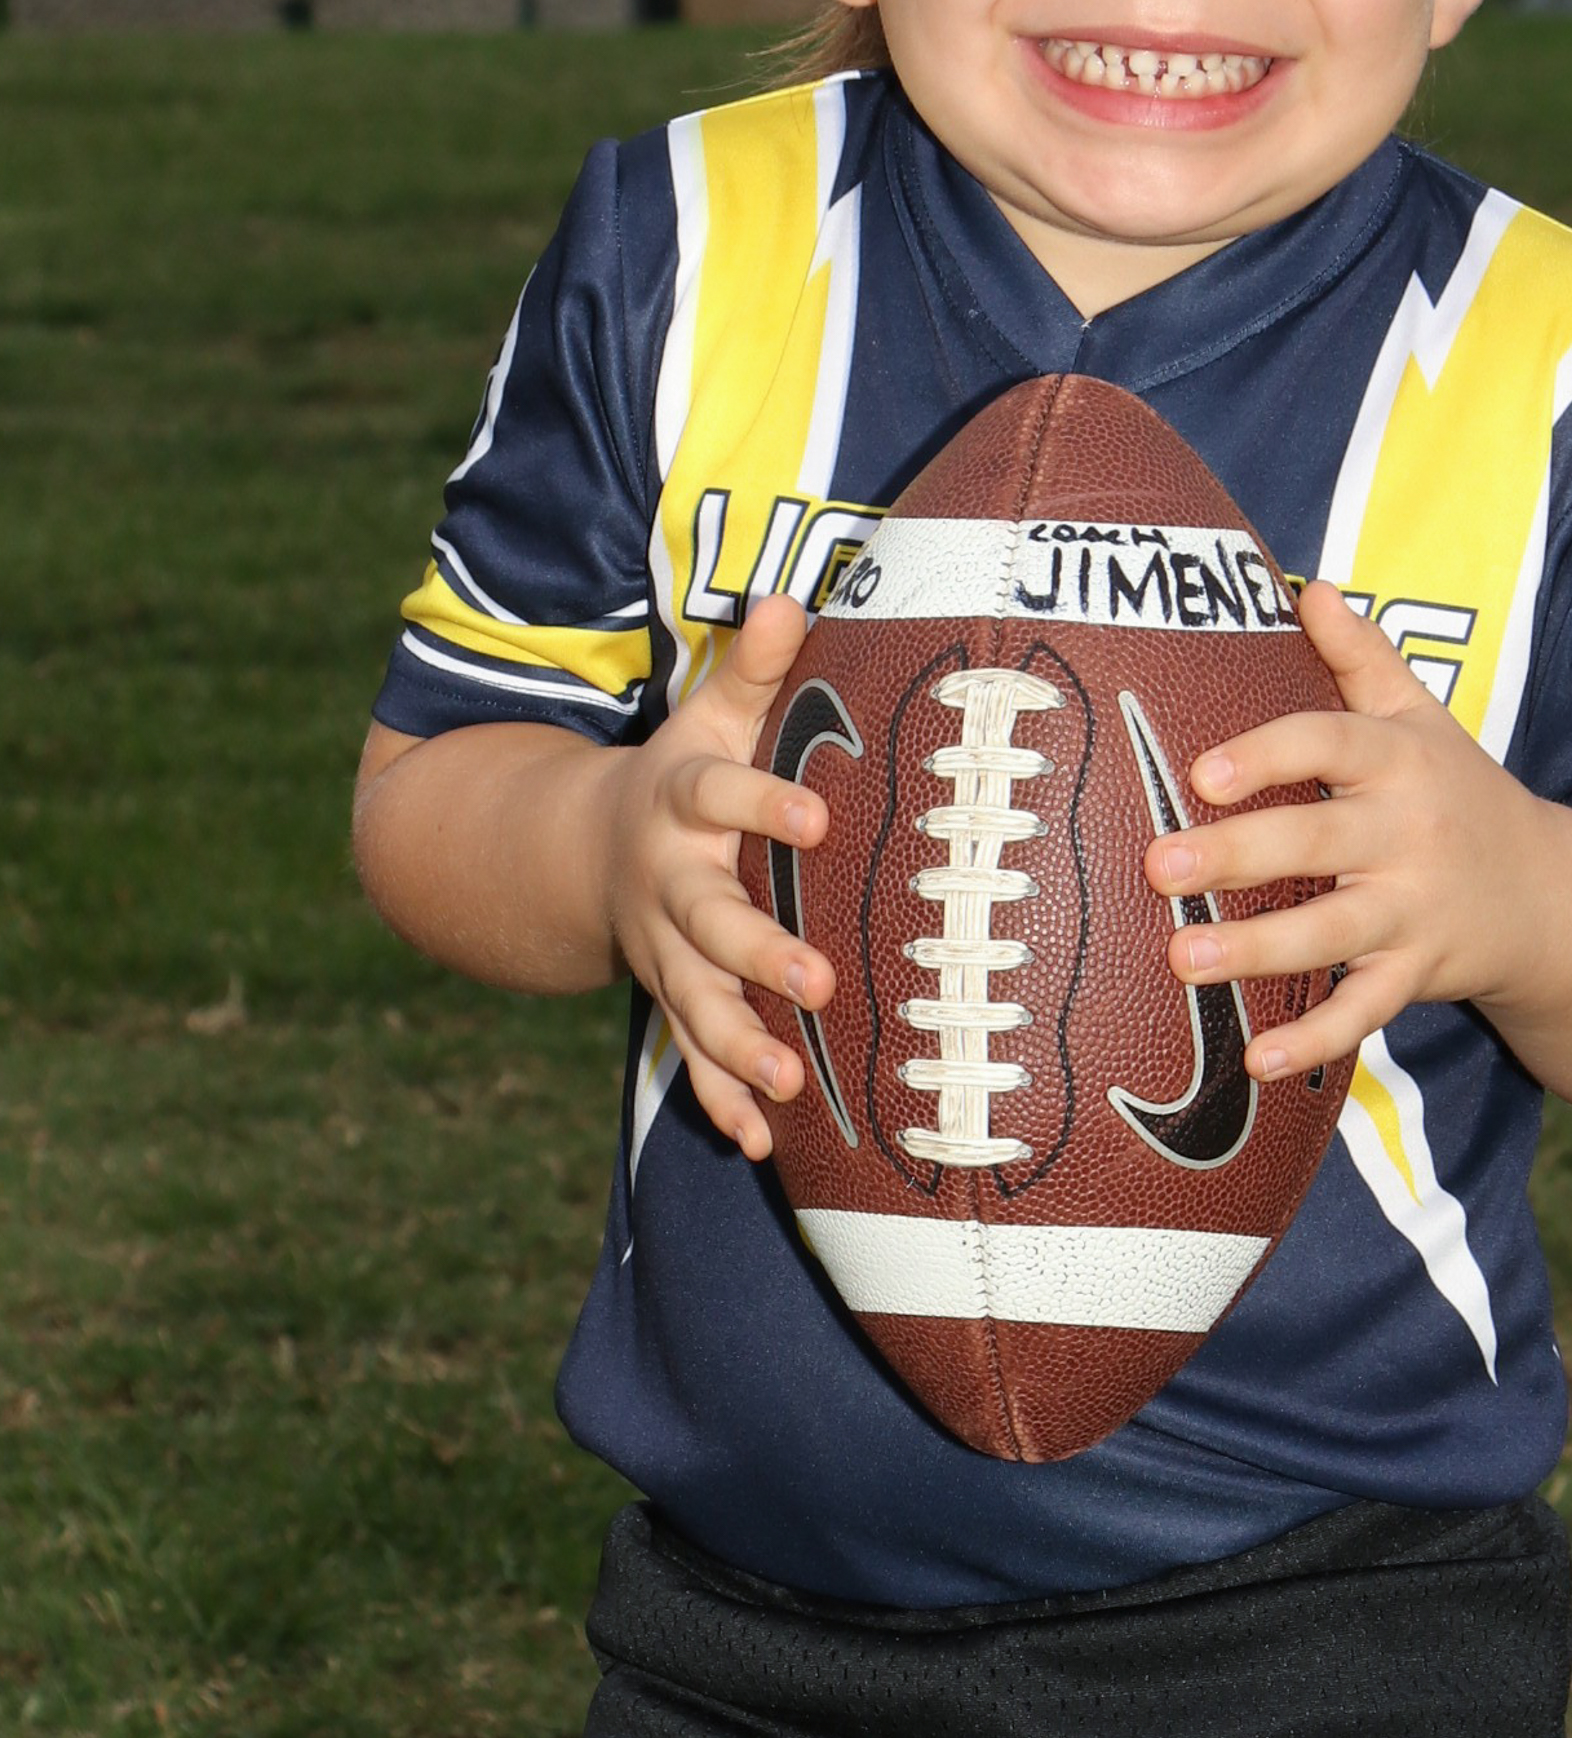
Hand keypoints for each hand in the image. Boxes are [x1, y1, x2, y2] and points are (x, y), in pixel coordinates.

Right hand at [599, 596, 835, 1159]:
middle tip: (820, 980)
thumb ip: (756, 668)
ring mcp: (662, 951)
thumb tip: (794, 596)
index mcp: (679, 804)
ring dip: (737, 1044)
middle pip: (708, 918)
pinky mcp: (669, 998)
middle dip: (759, 952)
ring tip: (789, 1081)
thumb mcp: (710, 716)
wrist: (586, 851)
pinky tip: (760, 1141)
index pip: (718, 796)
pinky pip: (690, 1056)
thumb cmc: (687, 777)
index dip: (761, 804)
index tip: (816, 817)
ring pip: (695, 1002)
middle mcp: (666, 883)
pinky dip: (720, 1098)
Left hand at [1146, 582, 1560, 1080]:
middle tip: (1160, 864)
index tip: (1202, 769)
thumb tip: (1307, 585)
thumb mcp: (1422, 716)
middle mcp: (1408, 833)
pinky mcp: (1418, 975)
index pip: (1330, 744)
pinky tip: (1257, 1060)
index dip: (1268, 754)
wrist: (1556, 896)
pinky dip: (1315, 1040)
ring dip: (1258, 950)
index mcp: (1399, 760)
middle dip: (1239, 855)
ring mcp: (1414, 911)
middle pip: (1318, 841)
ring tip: (1185, 958)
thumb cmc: (1461, 792)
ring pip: (1332, 933)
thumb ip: (1362, 655)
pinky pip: (1363, 1011)